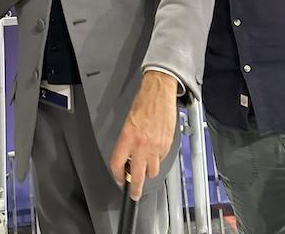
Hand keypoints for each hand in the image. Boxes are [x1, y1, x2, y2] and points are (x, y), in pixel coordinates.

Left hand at [109, 71, 176, 200]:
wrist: (159, 91)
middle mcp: (141, 144)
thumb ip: (127, 142)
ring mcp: (155, 146)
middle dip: (134, 189)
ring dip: (148, 172)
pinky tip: (155, 150)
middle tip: (134, 193)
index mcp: (127, 137)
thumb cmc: (143, 103)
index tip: (119, 178)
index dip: (117, 175)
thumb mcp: (128, 122)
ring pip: (152, 172)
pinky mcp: (166, 145)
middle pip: (136, 177)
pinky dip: (158, 159)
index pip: (117, 164)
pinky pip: (161, 160)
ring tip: (146, 167)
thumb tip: (127, 158)